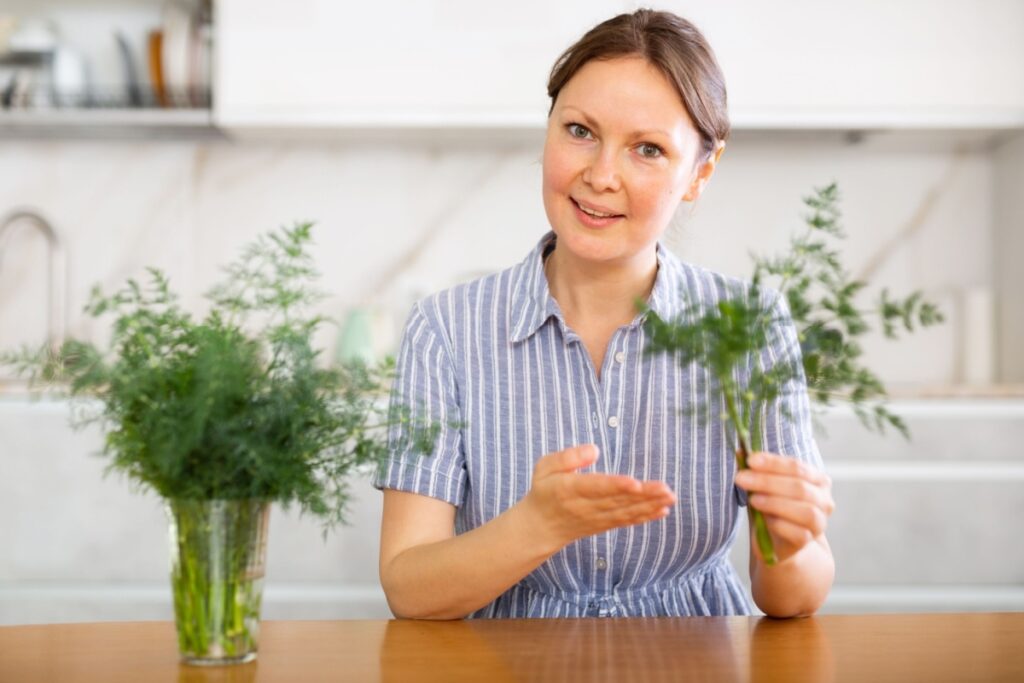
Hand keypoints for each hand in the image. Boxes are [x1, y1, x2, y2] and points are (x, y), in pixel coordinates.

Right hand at [520, 444, 676, 549]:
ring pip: (626, 512)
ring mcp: (597, 518)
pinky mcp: (604, 524)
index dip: (616, 486)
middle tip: (666, 489)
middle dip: (644, 496)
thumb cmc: (544, 490)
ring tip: (670, 497)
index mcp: (569, 490)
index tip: (635, 483)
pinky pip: (627, 521)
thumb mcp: (544, 467)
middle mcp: (586, 506)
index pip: (595, 487)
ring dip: (650, 506)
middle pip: (617, 500)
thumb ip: (568, 457)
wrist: (540, 528)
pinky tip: (663, 510)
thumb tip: (595, 449)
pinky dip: (646, 516)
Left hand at [734, 451, 834, 563]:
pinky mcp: (809, 541)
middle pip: (800, 487)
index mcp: (817, 479)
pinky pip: (799, 533)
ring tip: (753, 500)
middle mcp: (824, 499)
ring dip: (775, 503)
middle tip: (742, 479)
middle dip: (768, 481)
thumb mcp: (764, 486)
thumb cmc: (772, 506)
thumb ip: (757, 470)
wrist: (776, 539)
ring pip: (805, 511)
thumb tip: (740, 451)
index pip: (797, 466)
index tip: (750, 460)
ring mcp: (819, 522)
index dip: (773, 463)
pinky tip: (765, 520)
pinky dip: (780, 525)